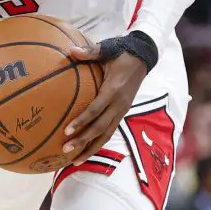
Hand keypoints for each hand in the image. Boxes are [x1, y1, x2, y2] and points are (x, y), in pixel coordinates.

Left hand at [62, 40, 147, 163]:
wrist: (144, 57)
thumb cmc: (122, 52)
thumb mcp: (106, 49)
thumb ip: (89, 52)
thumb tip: (69, 50)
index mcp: (113, 90)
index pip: (95, 110)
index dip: (81, 122)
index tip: (67, 131)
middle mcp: (119, 104)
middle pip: (100, 128)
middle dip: (83, 140)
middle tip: (65, 149)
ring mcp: (122, 110)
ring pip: (106, 135)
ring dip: (90, 148)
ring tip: (75, 160)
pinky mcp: (122, 113)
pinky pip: (110, 131)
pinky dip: (98, 142)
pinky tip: (86, 150)